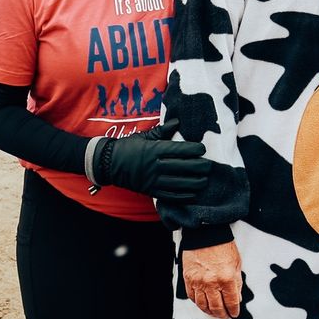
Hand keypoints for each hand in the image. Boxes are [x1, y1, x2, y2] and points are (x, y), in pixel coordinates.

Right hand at [94, 118, 212, 200]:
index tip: (203, 149)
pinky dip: (182, 197)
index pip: (177, 150)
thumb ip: (162, 131)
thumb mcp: (144, 136)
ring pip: (177, 183)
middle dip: (198, 167)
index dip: (192, 150)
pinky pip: (169, 196)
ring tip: (205, 181)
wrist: (108, 164)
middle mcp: (154, 166)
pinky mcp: (150, 191)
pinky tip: (193, 195)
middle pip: (181, 167)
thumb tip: (177, 122)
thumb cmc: (128, 147)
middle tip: (209, 166)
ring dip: (194, 183)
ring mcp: (152, 180)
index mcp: (153, 150)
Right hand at [183, 242, 242, 318]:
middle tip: (224, 316)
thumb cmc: (223, 246)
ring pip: (203, 305)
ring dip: (209, 311)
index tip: (234, 314)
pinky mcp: (188, 279)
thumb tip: (237, 298)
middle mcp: (212, 283)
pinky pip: (192, 296)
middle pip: (217, 307)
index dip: (234, 310)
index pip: (231, 302)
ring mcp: (198, 282)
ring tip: (214, 312)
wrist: (206, 234)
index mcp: (227, 278)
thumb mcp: (236, 264)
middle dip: (222, 314)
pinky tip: (202, 303)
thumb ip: (237, 282)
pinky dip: (198, 302)